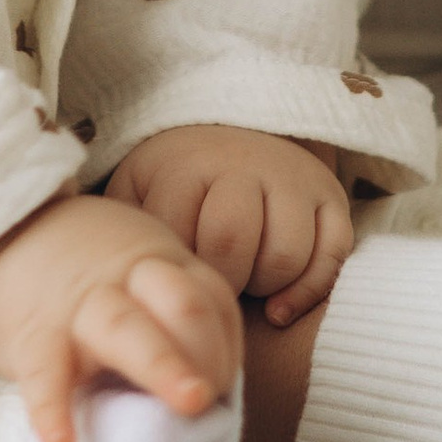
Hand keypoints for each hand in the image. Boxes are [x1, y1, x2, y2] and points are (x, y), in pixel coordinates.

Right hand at [0, 192, 243, 441]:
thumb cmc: (80, 267)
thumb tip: (213, 385)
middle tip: (215, 398)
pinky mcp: (31, 334)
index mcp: (159, 263)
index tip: (219, 391)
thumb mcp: (134, 266)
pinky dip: (51, 411)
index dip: (226, 349)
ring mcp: (78, 305)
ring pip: (126, 329)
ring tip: (189, 407)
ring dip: (163, 366)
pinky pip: (44, 374)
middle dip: (209, 351)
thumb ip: (171, 307)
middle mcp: (127, 279)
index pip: (212, 301)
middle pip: (182, 305)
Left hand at [105, 124, 354, 326]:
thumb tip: (109, 287)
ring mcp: (292, 179)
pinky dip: (307, 291)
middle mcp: (243, 164)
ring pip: (285, 254)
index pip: (181, 236)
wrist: (233, 131)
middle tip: (209, 293)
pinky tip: (277, 310)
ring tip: (242, 287)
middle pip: (234, 244)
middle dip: (221, 283)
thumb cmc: (174, 184)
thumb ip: (122, 232)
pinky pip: (332, 255)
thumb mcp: (136, 192)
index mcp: (184, 164)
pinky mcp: (331, 197)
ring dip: (263, 287)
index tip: (170, 290)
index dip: (178, 277)